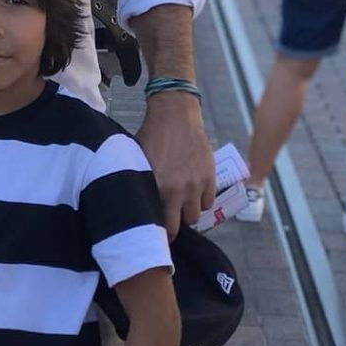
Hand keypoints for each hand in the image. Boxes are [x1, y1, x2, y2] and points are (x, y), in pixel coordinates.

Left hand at [137, 93, 214, 238]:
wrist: (174, 113)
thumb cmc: (152, 136)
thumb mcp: (139, 160)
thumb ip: (140, 184)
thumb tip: (135, 206)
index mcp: (157, 186)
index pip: (161, 225)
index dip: (158, 232)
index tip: (154, 232)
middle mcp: (178, 189)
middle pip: (181, 225)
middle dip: (174, 225)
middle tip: (169, 220)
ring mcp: (196, 184)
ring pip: (195, 215)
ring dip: (187, 212)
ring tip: (180, 203)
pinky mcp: (210, 176)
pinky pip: (208, 202)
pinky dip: (201, 200)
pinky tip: (192, 193)